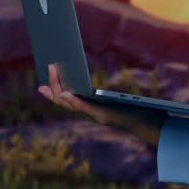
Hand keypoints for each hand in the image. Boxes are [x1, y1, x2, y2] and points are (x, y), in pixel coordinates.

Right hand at [38, 63, 167, 146]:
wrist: (146, 122)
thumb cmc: (131, 110)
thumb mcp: (111, 100)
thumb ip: (98, 96)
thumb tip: (93, 87)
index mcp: (89, 107)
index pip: (65, 99)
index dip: (53, 90)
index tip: (41, 83)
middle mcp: (88, 113)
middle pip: (63, 100)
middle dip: (53, 83)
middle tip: (48, 65)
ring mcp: (93, 115)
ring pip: (69, 104)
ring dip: (59, 90)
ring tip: (54, 71)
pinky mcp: (102, 116)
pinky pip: (84, 108)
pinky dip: (74, 101)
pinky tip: (67, 93)